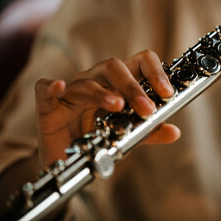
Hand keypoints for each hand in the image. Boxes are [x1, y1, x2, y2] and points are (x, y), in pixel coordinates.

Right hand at [35, 50, 180, 166]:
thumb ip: (149, 132)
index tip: (167, 93)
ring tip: (118, 106)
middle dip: (133, 87)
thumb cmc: (100, 138)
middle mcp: (97, 81)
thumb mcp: (128, 136)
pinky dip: (51, 86)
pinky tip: (59, 87)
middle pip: (115, 67)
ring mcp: (72, 90)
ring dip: (103, 93)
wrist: (69, 158)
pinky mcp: (49, 103)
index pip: (140, 63)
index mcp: (119, 84)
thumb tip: (175, 131)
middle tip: (147, 109)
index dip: (155, 72)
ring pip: (87, 81)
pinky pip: (45, 88)